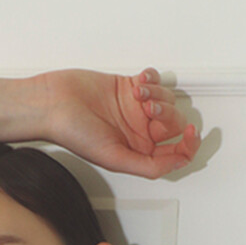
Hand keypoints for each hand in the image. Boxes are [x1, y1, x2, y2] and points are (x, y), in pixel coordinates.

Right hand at [39, 67, 198, 177]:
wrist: (54, 103)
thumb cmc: (74, 134)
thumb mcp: (115, 159)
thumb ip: (147, 166)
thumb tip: (175, 165)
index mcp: (138, 153)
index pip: (174, 154)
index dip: (189, 145)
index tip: (191, 132)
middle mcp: (138, 132)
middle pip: (173, 123)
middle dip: (166, 113)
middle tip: (148, 108)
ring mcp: (135, 109)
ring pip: (167, 98)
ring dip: (157, 92)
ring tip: (138, 93)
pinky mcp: (129, 87)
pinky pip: (154, 79)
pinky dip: (152, 78)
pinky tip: (139, 82)